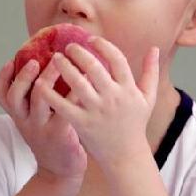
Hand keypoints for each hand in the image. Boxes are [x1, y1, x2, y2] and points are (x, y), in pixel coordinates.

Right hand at [0, 57, 86, 185]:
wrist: (60, 171)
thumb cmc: (51, 139)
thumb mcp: (36, 122)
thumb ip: (36, 101)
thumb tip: (46, 66)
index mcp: (19, 116)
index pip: (2, 96)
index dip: (3, 78)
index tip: (10, 61)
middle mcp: (26, 122)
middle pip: (15, 97)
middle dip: (23, 77)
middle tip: (34, 61)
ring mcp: (42, 128)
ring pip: (39, 99)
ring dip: (48, 78)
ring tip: (60, 63)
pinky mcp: (60, 133)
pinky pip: (65, 108)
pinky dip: (73, 91)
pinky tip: (83, 78)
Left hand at [42, 38, 159, 168]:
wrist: (126, 156)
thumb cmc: (135, 125)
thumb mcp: (147, 99)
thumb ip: (151, 72)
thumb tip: (155, 49)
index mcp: (128, 89)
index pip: (116, 59)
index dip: (103, 46)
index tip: (91, 39)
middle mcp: (112, 97)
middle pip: (94, 67)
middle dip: (79, 53)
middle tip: (67, 47)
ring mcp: (96, 111)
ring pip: (77, 83)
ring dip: (64, 67)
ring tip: (55, 58)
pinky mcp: (82, 123)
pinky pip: (63, 105)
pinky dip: (51, 93)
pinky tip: (41, 83)